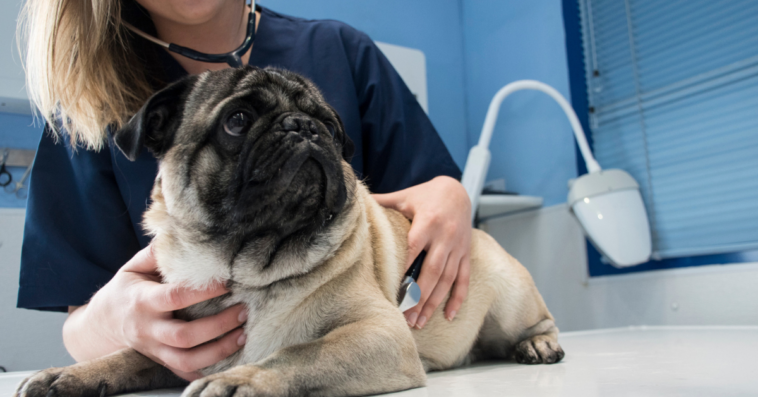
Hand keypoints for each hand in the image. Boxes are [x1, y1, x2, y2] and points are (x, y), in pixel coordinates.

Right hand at [63, 245, 247, 380]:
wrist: (101, 326)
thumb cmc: (125, 291)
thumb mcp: (133, 268)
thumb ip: (156, 253)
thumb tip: (177, 230)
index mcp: (142, 301)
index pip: (176, 297)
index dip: (203, 291)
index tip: (228, 281)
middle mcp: (148, 329)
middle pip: (184, 336)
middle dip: (218, 325)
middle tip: (243, 310)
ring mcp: (154, 350)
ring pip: (186, 360)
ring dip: (219, 351)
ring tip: (243, 335)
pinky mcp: (161, 362)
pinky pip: (185, 372)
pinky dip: (208, 369)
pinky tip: (230, 358)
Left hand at [373, 176, 471, 328]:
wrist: (458, 189)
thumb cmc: (426, 194)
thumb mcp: (405, 196)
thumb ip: (383, 202)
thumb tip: (356, 204)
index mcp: (428, 222)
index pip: (413, 249)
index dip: (403, 270)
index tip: (390, 290)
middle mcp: (445, 236)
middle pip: (432, 272)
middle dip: (419, 297)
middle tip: (406, 318)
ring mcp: (458, 247)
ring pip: (447, 279)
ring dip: (434, 303)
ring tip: (420, 322)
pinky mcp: (466, 253)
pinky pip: (464, 279)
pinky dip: (458, 299)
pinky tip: (449, 317)